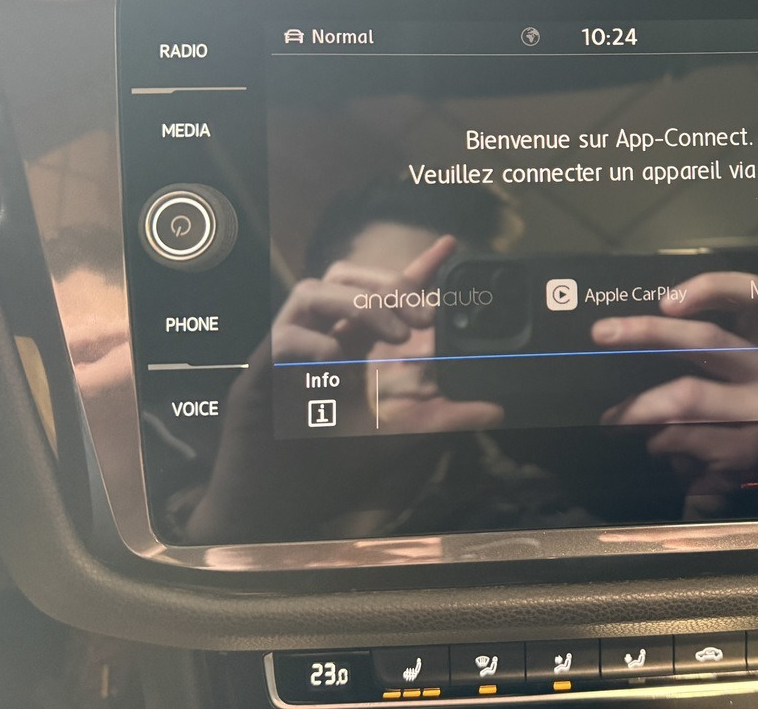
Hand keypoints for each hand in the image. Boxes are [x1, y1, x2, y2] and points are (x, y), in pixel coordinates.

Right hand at [186, 234, 499, 542]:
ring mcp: (288, 353)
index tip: (449, 247)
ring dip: (358, 303)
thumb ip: (444, 417)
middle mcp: (320, 339)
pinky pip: (282, 337)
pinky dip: (312, 340)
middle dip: (388, 284)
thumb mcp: (400, 437)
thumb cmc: (331, 467)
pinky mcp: (260, 375)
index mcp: (351, 346)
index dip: (414, 268)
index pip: (382, 293)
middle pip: (345, 277)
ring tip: (394, 334)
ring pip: (312, 291)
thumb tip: (497, 407)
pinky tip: (338, 363)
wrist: (278, 509)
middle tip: (425, 316)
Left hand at [592, 272, 757, 516]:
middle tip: (602, 333)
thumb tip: (631, 335)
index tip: (666, 301)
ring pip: (686, 396)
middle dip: (648, 331)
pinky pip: (684, 439)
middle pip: (707, 340)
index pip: (753, 296)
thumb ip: (697, 356)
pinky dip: (659, 443)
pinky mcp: (750, 455)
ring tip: (613, 421)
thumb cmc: (740, 419)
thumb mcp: (733, 380)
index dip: (711, 288)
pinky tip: (657, 450)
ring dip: (637, 409)